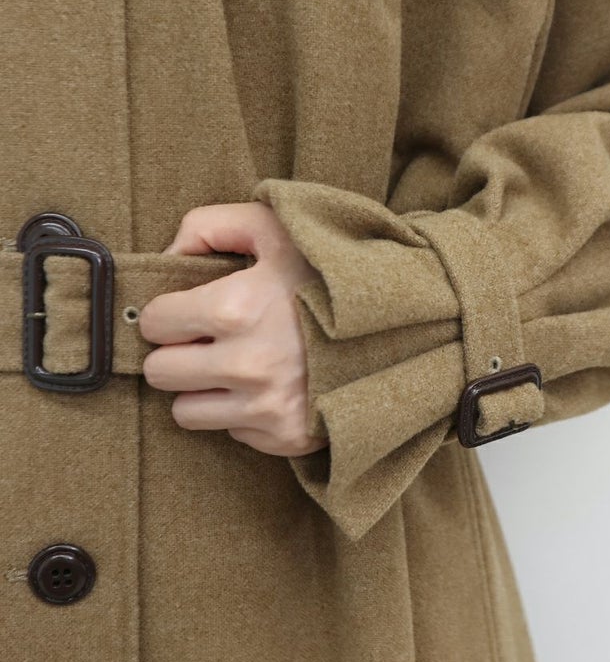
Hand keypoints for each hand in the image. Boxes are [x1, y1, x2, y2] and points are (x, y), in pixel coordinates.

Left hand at [137, 201, 328, 456]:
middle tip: (207, 337)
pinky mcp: (285, 436)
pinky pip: (233, 431)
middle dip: (177, 351)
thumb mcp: (275, 226)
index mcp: (235, 308)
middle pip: (161, 372)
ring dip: (202, 388)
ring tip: (235, 363)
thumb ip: (209, 225)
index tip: (188, 308)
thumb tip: (167, 257)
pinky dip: (242, 410)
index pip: (155, 322)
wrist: (402, 320)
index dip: (168, 311)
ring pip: (186, 411)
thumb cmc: (332, 268)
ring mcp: (266, 406)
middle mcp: (245, 364)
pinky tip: (270, 383)